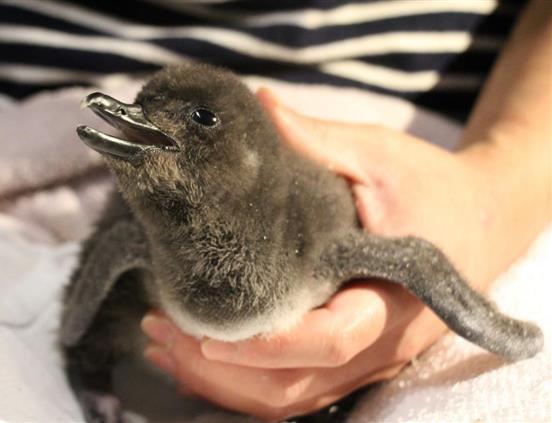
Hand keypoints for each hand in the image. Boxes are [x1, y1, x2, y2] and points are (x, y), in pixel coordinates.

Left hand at [141, 88, 496, 420]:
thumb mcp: (379, 155)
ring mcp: (368, 357)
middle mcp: (381, 341)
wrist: (482, 219)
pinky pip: (298, 389)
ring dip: (225, 383)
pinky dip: (246, 385)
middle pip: (296, 383)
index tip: (204, 328)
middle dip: (223, 369)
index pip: (329, 339)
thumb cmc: (433, 186)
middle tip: (162, 330)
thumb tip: (257, 108)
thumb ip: (318, 140)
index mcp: (392, 294)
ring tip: (165, 346)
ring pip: (291, 396)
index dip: (266, 344)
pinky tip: (202, 364)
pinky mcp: (355, 355)